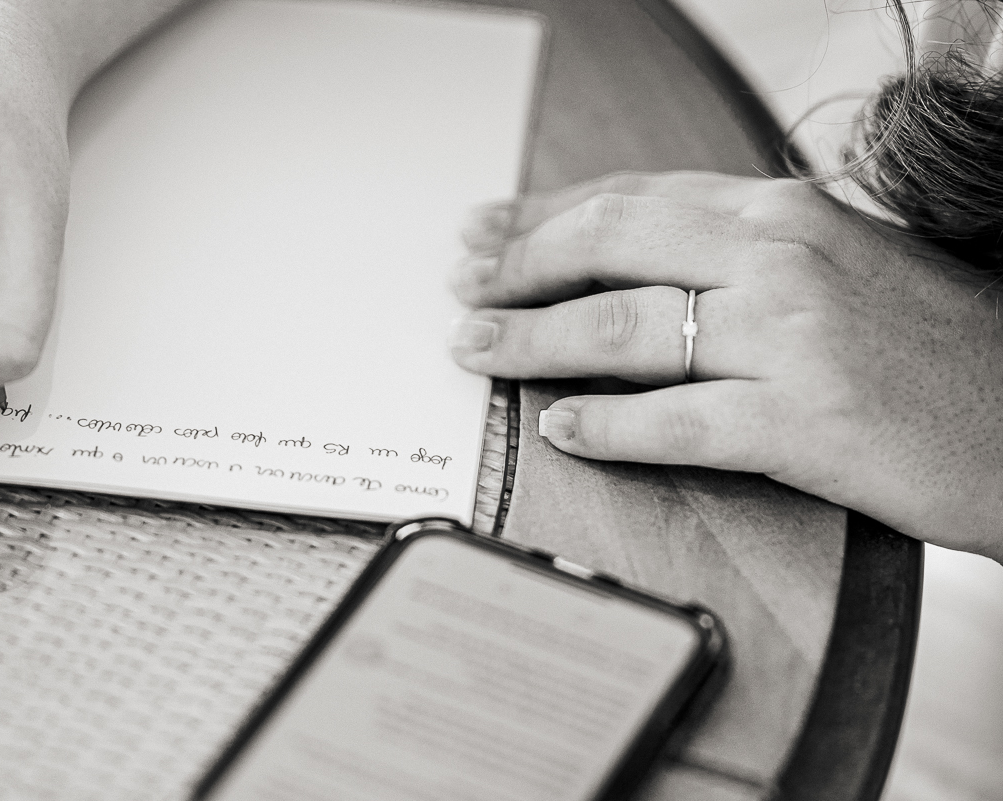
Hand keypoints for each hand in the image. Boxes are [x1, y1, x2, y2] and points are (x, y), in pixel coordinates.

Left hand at [449, 172, 1002, 560]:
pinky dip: (607, 429)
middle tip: (464, 287)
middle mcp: (780, 258)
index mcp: (783, 212)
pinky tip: (562, 430)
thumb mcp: (839, 261)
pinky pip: (676, 422)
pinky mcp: (803, 421)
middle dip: (519, 266)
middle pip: (608, 247)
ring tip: (477, 350)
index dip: (545, 214)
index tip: (488, 230)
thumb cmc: (933, 344)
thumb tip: (638, 264)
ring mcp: (790, 338)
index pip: (633, 199)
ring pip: (622, 330)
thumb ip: (741, 253)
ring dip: (532, 342)